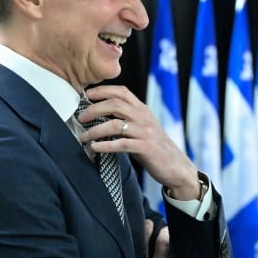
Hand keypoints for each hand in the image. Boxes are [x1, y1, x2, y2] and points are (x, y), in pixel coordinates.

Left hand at [78, 86, 201, 200]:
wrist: (176, 166)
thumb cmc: (155, 148)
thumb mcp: (143, 127)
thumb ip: (127, 118)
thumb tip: (100, 114)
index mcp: (143, 110)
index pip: (122, 92)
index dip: (102, 90)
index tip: (86, 95)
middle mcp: (144, 117)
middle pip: (115, 104)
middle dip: (94, 109)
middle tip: (80, 118)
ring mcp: (145, 132)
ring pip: (115, 124)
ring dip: (95, 130)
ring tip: (83, 136)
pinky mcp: (145, 148)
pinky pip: (121, 144)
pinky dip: (105, 145)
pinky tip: (95, 147)